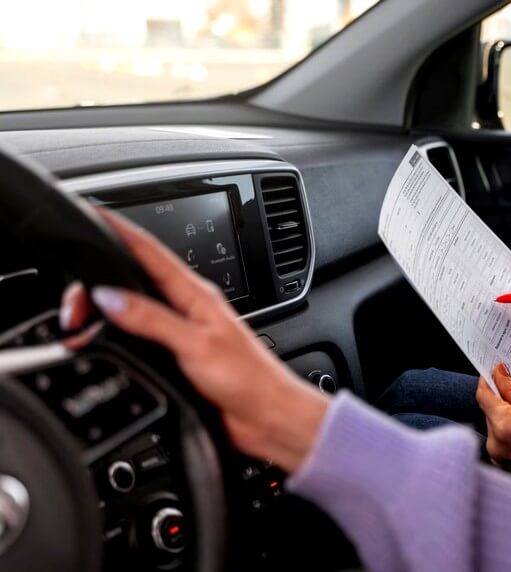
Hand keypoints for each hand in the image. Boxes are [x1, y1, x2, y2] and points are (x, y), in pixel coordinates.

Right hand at [61, 210, 328, 472]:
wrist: (269, 416)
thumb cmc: (249, 379)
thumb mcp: (196, 344)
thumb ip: (152, 319)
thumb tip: (110, 295)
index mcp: (196, 294)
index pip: (151, 252)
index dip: (121, 231)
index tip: (95, 215)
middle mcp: (188, 308)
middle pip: (135, 280)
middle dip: (99, 282)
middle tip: (73, 304)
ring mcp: (183, 332)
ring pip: (135, 308)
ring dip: (107, 309)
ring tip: (81, 318)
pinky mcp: (179, 357)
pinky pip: (140, 337)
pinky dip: (117, 335)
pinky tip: (106, 341)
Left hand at [475, 363, 510, 505]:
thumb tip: (498, 374)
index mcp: (504, 426)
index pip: (483, 396)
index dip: (489, 380)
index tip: (496, 371)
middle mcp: (496, 444)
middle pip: (488, 411)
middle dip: (501, 399)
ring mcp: (499, 458)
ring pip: (495, 425)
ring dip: (506, 416)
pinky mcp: (505, 466)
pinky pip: (501, 440)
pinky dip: (510, 431)